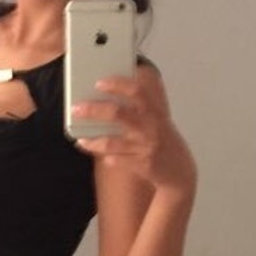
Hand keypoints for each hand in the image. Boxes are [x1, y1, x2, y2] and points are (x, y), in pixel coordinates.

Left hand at [71, 67, 195, 196]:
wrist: (179, 171)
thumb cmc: (163, 139)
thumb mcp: (159, 118)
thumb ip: (143, 103)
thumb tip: (116, 89)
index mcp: (155, 111)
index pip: (137, 91)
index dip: (117, 85)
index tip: (99, 83)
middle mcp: (150, 127)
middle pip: (117, 114)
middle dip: (93, 110)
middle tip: (76, 108)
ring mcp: (145, 147)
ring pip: (110, 143)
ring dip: (92, 141)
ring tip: (80, 138)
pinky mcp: (140, 164)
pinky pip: (114, 160)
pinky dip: (103, 155)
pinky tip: (93, 150)